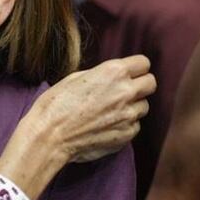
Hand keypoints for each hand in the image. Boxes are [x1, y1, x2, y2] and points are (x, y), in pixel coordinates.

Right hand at [36, 55, 155, 163]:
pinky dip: (124, 125)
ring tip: (110, 112)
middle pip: (151, 83)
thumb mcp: (75, 78)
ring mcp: (128, 115)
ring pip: (143, 106)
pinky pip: (134, 126)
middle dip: (139, 86)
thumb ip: (100, 75)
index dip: (135, 68)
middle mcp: (126, 92)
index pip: (143, 63)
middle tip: (123, 92)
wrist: (49, 136)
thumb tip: (111, 79)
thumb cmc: (55, 105)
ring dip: (131, 107)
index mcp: (113, 72)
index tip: (128, 74)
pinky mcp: (126, 135)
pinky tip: (106, 126)